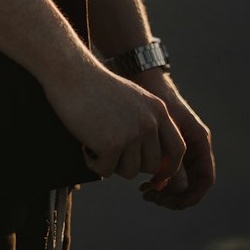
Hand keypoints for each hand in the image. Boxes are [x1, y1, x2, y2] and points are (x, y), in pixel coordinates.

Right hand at [43, 52, 185, 184]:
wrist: (71, 72)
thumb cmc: (95, 87)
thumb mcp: (132, 100)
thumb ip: (147, 125)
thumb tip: (156, 165)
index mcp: (158, 110)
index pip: (178, 149)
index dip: (169, 168)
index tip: (157, 177)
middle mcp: (150, 122)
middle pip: (151, 165)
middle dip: (131, 164)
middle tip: (111, 148)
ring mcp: (132, 133)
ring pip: (129, 172)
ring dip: (111, 163)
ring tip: (96, 140)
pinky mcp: (112, 144)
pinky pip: (105, 171)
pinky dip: (92, 162)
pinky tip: (85, 142)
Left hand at [136, 75, 214, 209]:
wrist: (143, 79)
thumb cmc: (157, 101)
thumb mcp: (167, 131)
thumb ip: (174, 160)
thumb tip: (178, 189)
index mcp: (200, 141)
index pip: (204, 180)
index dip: (191, 196)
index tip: (170, 202)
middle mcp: (193, 147)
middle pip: (191, 184)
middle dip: (174, 196)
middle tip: (151, 197)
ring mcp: (180, 147)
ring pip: (178, 180)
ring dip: (164, 191)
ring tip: (144, 191)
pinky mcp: (165, 146)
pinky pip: (167, 171)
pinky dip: (157, 180)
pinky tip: (142, 182)